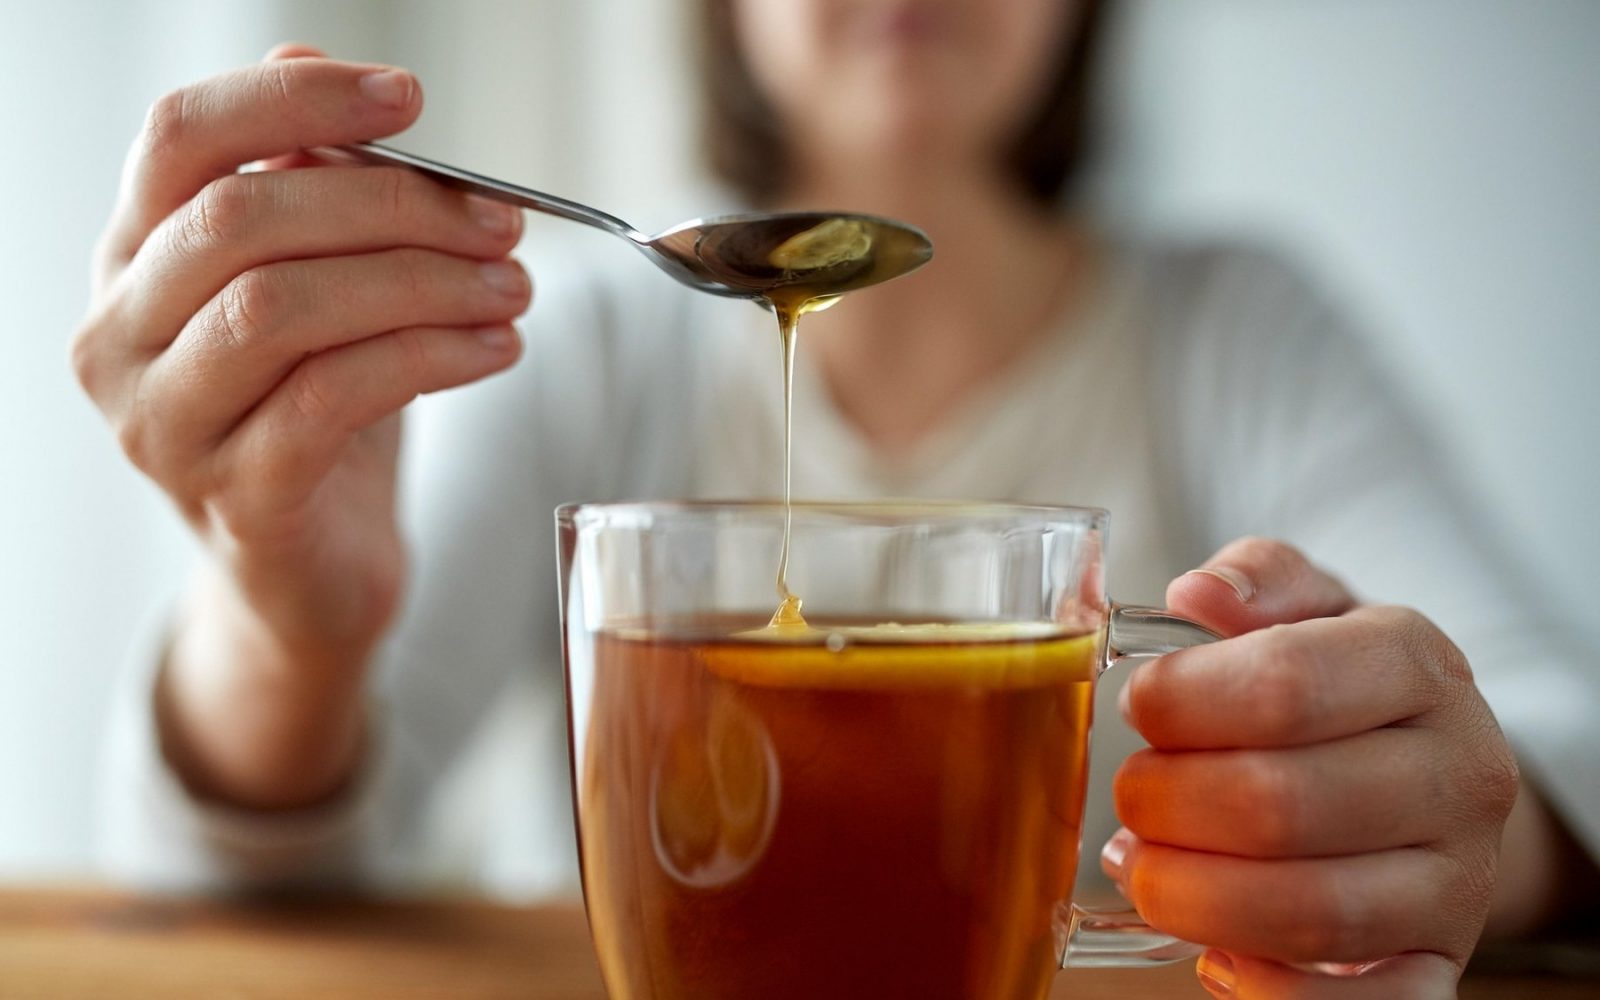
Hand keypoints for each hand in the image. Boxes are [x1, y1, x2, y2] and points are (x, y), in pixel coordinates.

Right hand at [71, 45, 531, 806]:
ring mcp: (167, 424)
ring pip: (283, 308)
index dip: (294, 100)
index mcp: (133, 258)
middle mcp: (121, 336)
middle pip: (243, 219)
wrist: (311, 572)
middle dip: (394, 204)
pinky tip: (497, 348)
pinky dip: (430, 357)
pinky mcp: (237, 498)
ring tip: (514, 288)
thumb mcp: (319, 289)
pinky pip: (332, 399)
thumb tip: (332, 78)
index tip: (410, 99)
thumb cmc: (318, 412)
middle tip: (503, 220)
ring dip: (423, 282)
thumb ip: (312, 190)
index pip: (181, 137)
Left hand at [1105, 538, 1518, 997]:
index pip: (1284, 685)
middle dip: (1170, 803)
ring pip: (1311, 911)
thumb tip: (1198, 595)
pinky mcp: (1439, 962)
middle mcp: (1457, 771)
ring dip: (1193, 896)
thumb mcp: (1307, 605)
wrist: (1429, 771)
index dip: (1183, 702)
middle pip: (1283, 805)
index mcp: (1417, 661)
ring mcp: (1457, 878)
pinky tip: (1212, 955)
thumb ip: (1256, 580)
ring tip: (1142, 867)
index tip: (1138, 707)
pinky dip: (1272, 991)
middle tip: (1132, 794)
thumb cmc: (1341, 682)